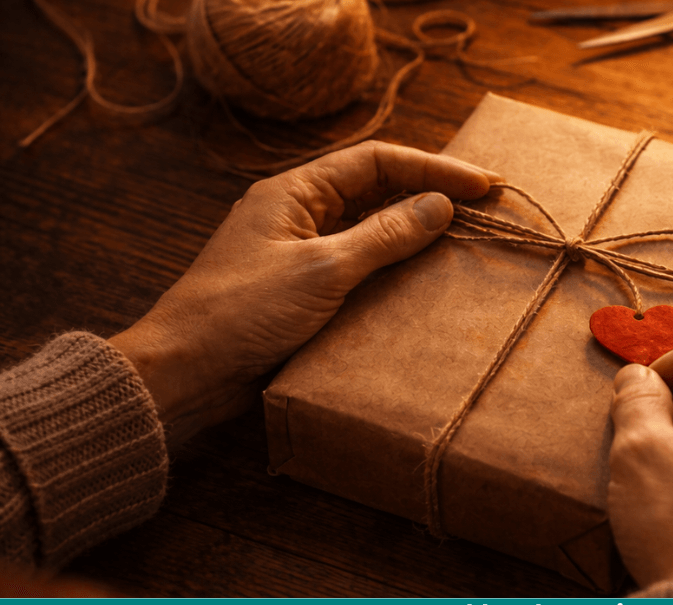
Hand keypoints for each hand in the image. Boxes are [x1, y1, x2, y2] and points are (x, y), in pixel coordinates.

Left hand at [110, 141, 499, 450]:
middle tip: (484, 205)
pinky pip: (357, 261)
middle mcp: (296, 213)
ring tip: (462, 237)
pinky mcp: (300, 287)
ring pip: (368, 224)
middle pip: (375, 187)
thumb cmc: (240, 314)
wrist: (184, 372)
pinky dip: (392, 263)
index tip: (484, 184)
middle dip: (430, 192)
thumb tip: (440, 205)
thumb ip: (384, 236)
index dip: (434, 168)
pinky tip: (420, 277)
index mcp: (293, 192)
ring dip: (413, 228)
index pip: (377, 161)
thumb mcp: (322, 271)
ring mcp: (297, 250)